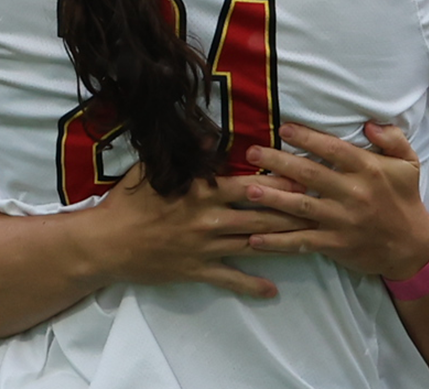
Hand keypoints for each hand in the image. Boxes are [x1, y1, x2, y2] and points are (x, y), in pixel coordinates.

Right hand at [83, 164, 311, 299]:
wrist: (104, 244)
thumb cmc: (129, 201)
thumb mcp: (155, 169)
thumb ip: (187, 155)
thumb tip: (212, 136)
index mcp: (202, 192)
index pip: (249, 185)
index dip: (279, 182)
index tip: (307, 178)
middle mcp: (209, 219)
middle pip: (261, 216)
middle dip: (294, 213)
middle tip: (324, 210)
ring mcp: (204, 247)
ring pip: (252, 245)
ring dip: (283, 244)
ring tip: (313, 243)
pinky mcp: (196, 270)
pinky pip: (229, 279)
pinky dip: (251, 286)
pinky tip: (272, 292)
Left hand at [243, 122, 428, 279]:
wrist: (412, 246)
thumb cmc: (406, 199)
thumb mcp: (409, 164)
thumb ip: (393, 139)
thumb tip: (369, 123)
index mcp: (369, 170)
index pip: (334, 150)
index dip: (308, 137)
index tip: (284, 128)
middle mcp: (353, 193)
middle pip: (310, 174)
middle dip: (279, 162)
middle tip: (252, 152)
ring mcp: (342, 221)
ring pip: (302, 207)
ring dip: (273, 198)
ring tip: (248, 189)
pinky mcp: (335, 244)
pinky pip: (302, 241)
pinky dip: (278, 242)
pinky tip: (255, 239)